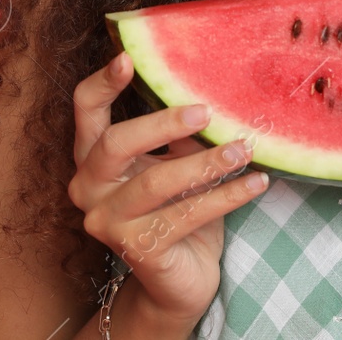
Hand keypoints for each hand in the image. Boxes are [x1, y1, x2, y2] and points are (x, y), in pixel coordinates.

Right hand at [66, 52, 270, 326]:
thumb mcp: (176, 164)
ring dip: (205, 163)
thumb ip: (180, 135)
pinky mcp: (136, 249)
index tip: (128, 57)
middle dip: (162, 123)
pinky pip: (185, 215)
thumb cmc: (177, 213)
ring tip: (244, 148)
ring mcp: (107, 222)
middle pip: (114, 143)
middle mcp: (89, 188)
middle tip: (205, 112)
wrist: (179, 283)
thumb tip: (213, 98)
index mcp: (93, 157)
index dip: (104, 82)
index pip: (85, 110)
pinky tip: (256, 183)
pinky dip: (225, 196)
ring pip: (155, 182)